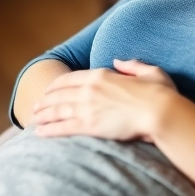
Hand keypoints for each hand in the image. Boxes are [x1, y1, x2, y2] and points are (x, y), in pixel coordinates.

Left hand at [31, 59, 176, 141]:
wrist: (161, 112)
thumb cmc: (160, 94)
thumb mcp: (149, 71)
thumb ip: (132, 65)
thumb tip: (119, 61)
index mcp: (101, 75)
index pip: (69, 78)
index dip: (55, 86)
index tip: (48, 91)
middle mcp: (89, 89)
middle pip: (58, 94)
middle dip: (44, 101)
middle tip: (36, 107)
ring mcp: (88, 107)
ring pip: (56, 110)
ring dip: (42, 115)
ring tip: (33, 120)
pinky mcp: (90, 125)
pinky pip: (62, 127)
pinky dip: (49, 130)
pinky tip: (39, 133)